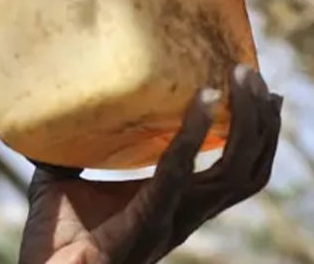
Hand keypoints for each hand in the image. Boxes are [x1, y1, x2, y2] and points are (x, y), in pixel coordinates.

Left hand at [18, 64, 281, 263]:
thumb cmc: (53, 238)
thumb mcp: (64, 180)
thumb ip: (69, 150)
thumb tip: (55, 110)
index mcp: (177, 203)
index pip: (234, 170)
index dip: (254, 134)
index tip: (257, 89)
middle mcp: (185, 212)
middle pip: (248, 169)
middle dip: (260, 122)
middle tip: (253, 74)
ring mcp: (171, 218)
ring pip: (234, 173)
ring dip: (245, 123)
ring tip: (241, 79)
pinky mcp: (147, 220)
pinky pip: (179, 173)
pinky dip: (194, 135)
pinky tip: (202, 101)